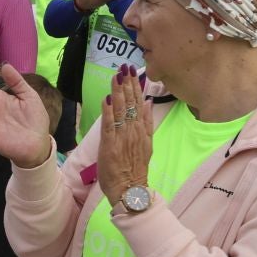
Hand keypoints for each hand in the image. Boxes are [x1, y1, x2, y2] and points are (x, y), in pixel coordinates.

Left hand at [97, 66, 152, 203]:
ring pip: (121, 110)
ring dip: (119, 91)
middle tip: (125, 66)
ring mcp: (123, 137)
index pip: (139, 103)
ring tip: (117, 75)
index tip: (133, 71)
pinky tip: (108, 98)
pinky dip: (109, 111)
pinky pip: (110, 125)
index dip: (135, 85)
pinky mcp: (111, 145)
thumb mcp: (147, 143)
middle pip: (131, 103)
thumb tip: (149, 101)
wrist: (130, 190)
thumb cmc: (135, 169)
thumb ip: (148, 122)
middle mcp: (134, 131)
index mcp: (142, 130)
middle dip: (127, 83)